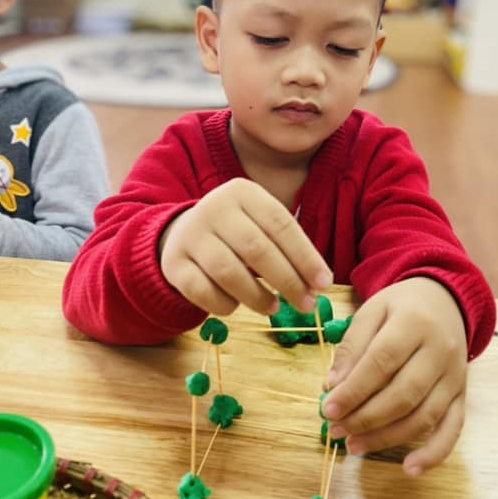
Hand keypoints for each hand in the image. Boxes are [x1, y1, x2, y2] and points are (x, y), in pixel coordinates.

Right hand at [160, 177, 331, 316]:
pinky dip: (225, 305)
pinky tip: (237, 306)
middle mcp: (214, 208)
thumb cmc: (237, 231)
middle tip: (306, 304)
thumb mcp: (261, 224)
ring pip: (228, 272)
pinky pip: (202, 291)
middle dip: (288, 281)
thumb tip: (318, 284)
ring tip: (274, 307)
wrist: (184, 232)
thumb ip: (288, 248)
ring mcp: (191, 235)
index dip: (305, 257)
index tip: (324, 284)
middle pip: (257, 249)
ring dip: (258, 297)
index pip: (281, 224)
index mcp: (242, 192)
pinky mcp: (174, 263)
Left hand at [323, 278, 467, 475]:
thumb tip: (333, 387)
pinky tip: (409, 469)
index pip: (381, 362)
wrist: (446, 299)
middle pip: (403, 394)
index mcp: (414, 323)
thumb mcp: (373, 310)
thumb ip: (353, 346)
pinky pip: (453, 429)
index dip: (354, 390)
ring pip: (423, 416)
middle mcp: (440, 351)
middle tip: (334, 429)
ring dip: (387, 438)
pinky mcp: (463, 394)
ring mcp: (455, 376)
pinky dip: (434, 453)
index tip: (327, 409)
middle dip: (365, 417)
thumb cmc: (402, 306)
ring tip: (353, 446)